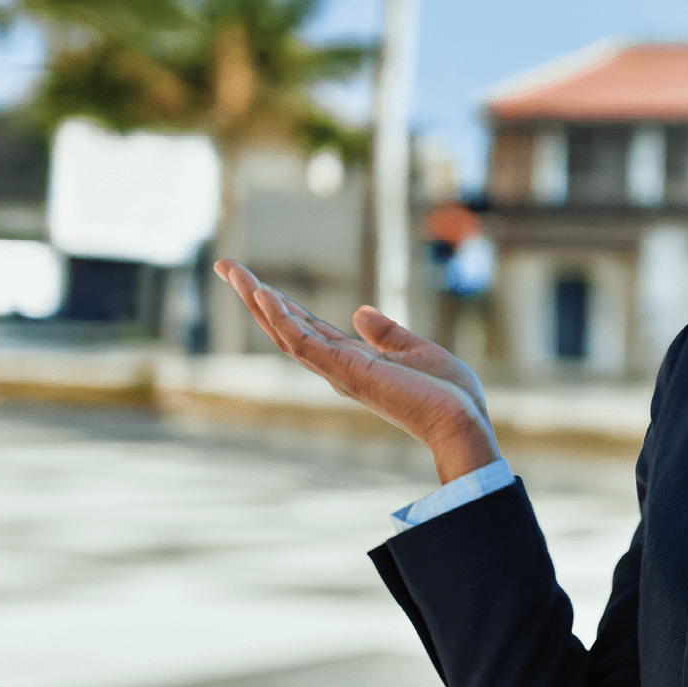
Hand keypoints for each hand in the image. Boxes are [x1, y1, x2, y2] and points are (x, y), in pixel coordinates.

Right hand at [212, 260, 500, 484]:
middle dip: (255, 296)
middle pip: (284, 327)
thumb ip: (387, 334)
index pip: (306, 328)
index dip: (280, 304)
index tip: (256, 281)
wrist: (461, 420)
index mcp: (351, 361)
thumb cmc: (447, 394)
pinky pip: (304, 343)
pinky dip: (282, 319)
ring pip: (285, 332)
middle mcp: (337, 367)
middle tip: (226, 266)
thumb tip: (360, 312)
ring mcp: (338, 370)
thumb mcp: (416, 351)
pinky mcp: (346, 372)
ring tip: (233, 271)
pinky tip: (264, 295)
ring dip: (259, 301)